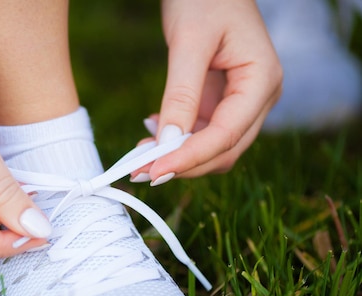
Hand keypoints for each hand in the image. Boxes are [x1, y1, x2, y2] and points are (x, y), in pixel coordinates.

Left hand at [131, 0, 281, 182]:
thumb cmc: (205, 0)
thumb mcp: (189, 43)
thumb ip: (181, 94)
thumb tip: (167, 143)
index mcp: (262, 80)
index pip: (226, 135)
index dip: (190, 158)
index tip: (154, 171)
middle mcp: (259, 97)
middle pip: (224, 149)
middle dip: (182, 164)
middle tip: (140, 171)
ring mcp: (243, 102)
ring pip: (213, 147)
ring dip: (178, 157)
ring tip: (140, 155)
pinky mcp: (224, 102)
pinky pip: (203, 133)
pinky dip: (178, 141)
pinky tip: (154, 134)